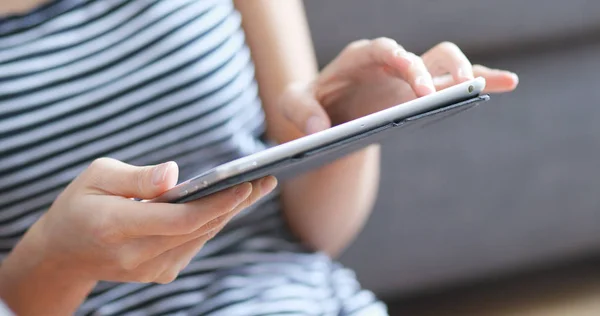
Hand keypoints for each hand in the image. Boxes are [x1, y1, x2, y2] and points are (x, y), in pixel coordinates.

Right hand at [7, 158, 275, 284]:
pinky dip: (215, 221)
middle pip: (199, 228)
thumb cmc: (79, 205)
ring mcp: (150, 269)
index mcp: (115, 226)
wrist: (63, 254)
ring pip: (202, 236)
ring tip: (260, 184)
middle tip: (266, 177)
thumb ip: (137, 177)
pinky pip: (195, 243)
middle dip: (235, 202)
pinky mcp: (161, 272)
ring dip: (232, 211)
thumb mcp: (96, 177)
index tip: (246, 183)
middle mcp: (136, 255)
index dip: (216, 203)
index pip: (179, 219)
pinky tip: (233, 201)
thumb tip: (173, 173)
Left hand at [279, 38, 518, 133]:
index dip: (404, 63)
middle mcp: (390, 62)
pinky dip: (481, 78)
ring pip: (447, 63)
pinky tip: (507, 83)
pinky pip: (455, 80)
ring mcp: (409, 75)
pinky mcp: (422, 90)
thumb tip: (318, 128)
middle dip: (437, 73)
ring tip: (482, 89)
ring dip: (468, 73)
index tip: (419, 87)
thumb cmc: (309, 103)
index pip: (384, 51)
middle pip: (424, 54)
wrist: (324, 111)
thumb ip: (298, 111)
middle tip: (445, 96)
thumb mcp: (291, 104)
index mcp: (359, 58)